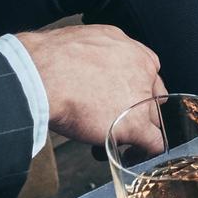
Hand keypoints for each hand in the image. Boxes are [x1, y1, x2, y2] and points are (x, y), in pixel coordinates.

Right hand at [10, 22, 165, 151]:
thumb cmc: (49, 62)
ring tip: (114, 138)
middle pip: (151, 94)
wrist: (42, 76)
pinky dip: (145, 150)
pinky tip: (132, 154)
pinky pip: (154, 141)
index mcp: (129, 49)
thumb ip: (96, 56)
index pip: (146, 72)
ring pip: (152, 119)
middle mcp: (141, 69)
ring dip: (135, 129)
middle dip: (136, 108)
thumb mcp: (80, 44)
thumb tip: (84, 68)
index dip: (133, 89)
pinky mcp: (135, 124)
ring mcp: (142, 97)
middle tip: (117, 119)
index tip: (121, 99)